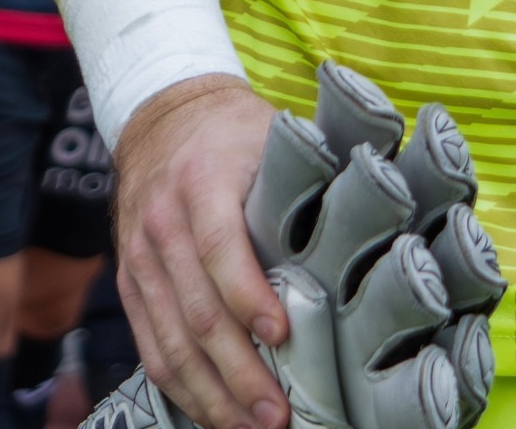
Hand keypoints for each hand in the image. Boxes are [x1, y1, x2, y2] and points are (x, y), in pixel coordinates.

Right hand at [114, 76, 288, 428]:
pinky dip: (181, 388)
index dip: (248, 295)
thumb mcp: (273, 134)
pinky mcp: (131, 283)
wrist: (165, 117)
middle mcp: (162, 222)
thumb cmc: (235, 132)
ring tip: (252, 427)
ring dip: (210, 395)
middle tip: (278, 414)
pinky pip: (150, 346)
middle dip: (236, 371)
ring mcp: (139, 257)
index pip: (219, 245)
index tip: (282, 336)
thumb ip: (310, 169)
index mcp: (202, 180)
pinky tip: (214, 414)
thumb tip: (384, 198)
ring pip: (168, 342)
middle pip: (194, 310)